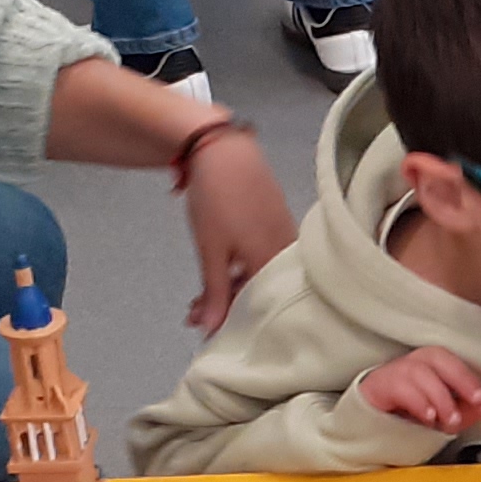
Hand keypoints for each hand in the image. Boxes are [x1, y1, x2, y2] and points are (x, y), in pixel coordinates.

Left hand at [179, 131, 298, 332]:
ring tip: (200, 294)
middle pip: (259, 292)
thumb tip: (211, 328)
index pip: (255, 307)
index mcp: (272, 264)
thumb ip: (213, 292)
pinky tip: (221, 268)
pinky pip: (262, 258)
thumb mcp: (211, 251)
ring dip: (229, 287)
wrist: (227, 151)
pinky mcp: (277, 225)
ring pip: (259, 275)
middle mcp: (285, 254)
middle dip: (225, 305)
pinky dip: (240, 268)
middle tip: (194, 314)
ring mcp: (283, 238)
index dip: (229, 322)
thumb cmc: (219, 200)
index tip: (205, 330)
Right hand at [358, 344, 480, 434]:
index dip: (475, 383)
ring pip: (420, 372)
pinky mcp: (378, 385)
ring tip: (449, 421)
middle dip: (463, 380)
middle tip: (477, 403)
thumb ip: (464, 412)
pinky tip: (428, 417)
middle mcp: (413, 362)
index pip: (457, 364)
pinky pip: (399, 386)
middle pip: (439, 357)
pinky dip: (418, 401)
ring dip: (440, 397)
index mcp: (431, 364)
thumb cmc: (407, 414)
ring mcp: (394, 371)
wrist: (367, 422)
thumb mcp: (442, 415)